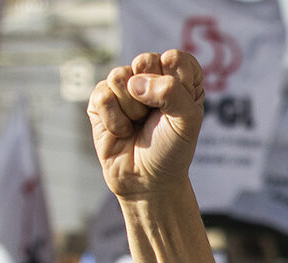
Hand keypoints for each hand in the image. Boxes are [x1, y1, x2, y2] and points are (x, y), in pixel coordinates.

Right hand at [89, 50, 205, 203]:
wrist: (147, 180)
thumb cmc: (171, 149)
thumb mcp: (187, 121)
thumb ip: (172, 91)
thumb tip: (134, 83)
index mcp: (178, 78)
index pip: (176, 58)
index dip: (176, 82)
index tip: (179, 107)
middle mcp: (150, 77)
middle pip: (145, 61)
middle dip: (152, 95)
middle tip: (155, 117)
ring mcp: (123, 86)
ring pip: (120, 77)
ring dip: (132, 110)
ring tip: (138, 125)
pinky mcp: (100, 100)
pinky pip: (102, 95)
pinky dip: (115, 120)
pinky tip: (122, 131)